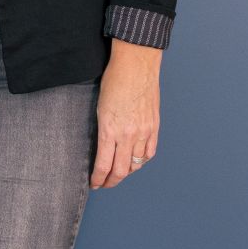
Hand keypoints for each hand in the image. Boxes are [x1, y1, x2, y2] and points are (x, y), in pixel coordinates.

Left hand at [91, 38, 161, 188]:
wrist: (136, 64)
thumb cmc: (114, 80)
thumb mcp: (100, 107)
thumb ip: (103, 130)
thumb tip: (102, 147)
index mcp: (109, 130)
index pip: (103, 165)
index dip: (98, 179)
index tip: (93, 183)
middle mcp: (128, 134)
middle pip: (121, 170)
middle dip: (111, 181)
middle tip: (104, 184)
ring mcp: (143, 132)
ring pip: (136, 164)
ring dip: (126, 172)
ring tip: (119, 174)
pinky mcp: (154, 126)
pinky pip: (149, 152)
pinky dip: (142, 160)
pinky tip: (136, 161)